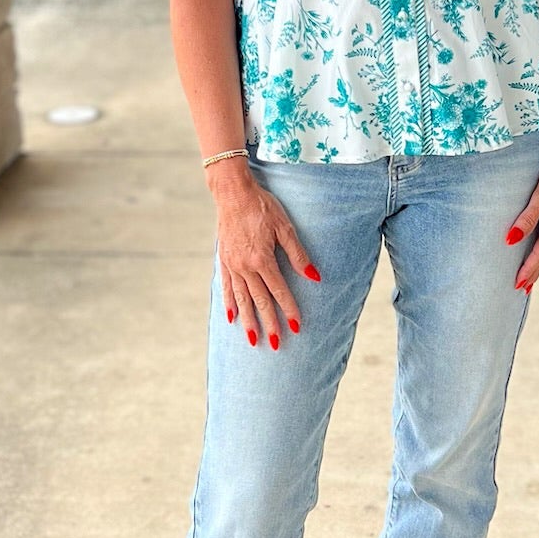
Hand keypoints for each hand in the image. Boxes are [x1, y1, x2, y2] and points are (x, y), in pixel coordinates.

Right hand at [208, 163, 320, 349]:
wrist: (233, 193)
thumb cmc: (262, 206)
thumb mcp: (285, 227)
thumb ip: (298, 255)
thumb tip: (315, 277)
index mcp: (262, 259)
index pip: (279, 291)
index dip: (289, 310)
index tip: (297, 327)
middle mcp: (245, 267)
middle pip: (259, 301)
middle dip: (269, 324)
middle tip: (276, 344)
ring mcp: (232, 265)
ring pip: (241, 299)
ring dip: (248, 321)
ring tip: (253, 340)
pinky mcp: (224, 261)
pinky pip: (226, 288)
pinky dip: (230, 304)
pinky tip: (232, 318)